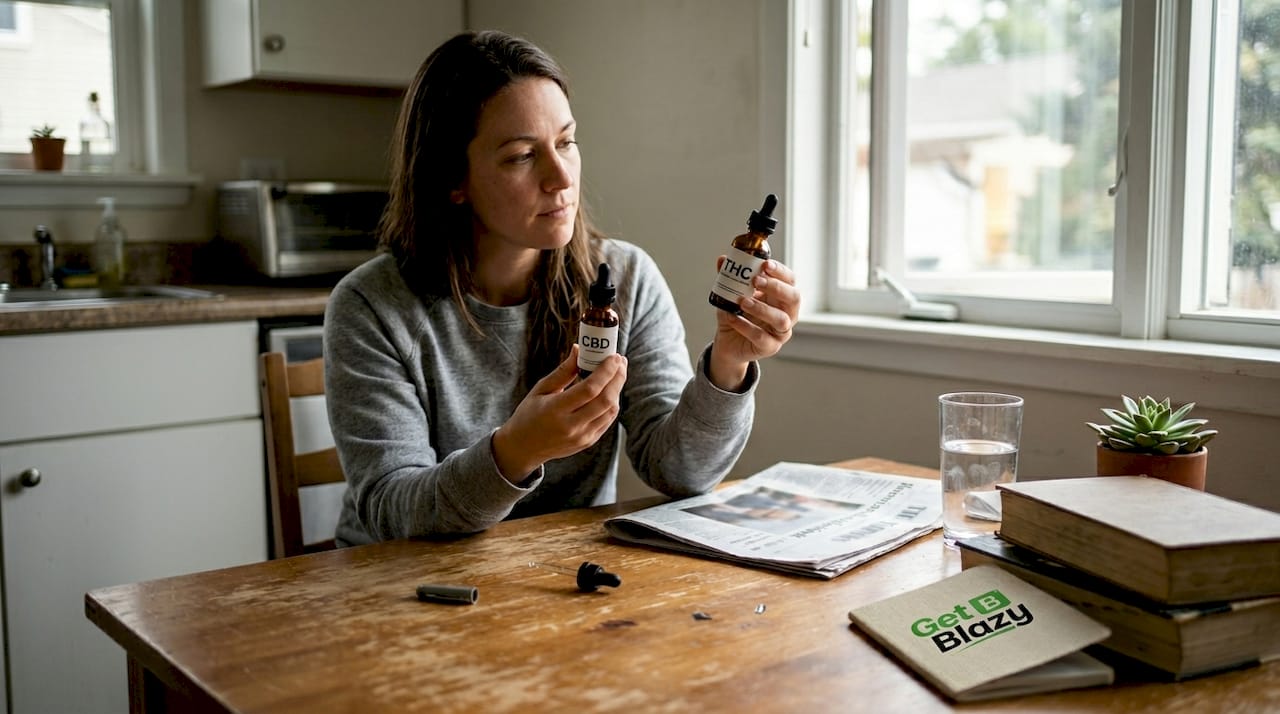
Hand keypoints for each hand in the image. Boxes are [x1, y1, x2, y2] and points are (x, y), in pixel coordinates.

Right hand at [492, 345, 627, 481]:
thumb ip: (563, 371)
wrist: (524, 447)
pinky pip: (608, 420)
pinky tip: (611, 389)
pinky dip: (612, 402)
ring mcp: (582, 437)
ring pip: (610, 411)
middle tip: (620, 361)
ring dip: (617, 389)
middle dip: (618, 377)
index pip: (589, 389)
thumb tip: (579, 349)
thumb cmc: (529, 414)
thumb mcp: (541, 389)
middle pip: (605, 400)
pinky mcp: (588, 442)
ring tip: (617, 372)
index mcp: (555, 410)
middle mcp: (571, 426)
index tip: (614, 357)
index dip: (606, 371)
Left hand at [709, 258, 799, 389]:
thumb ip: (729, 277)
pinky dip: (746, 326)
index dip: (780, 272)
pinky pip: (761, 337)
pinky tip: (733, 318)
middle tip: (756, 280)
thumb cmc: (737, 314)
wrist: (728, 341)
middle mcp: (787, 313)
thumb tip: (723, 259)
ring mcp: (781, 332)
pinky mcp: (770, 347)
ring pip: (781, 319)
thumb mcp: (732, 293)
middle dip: (776, 287)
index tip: (765, 264)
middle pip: (794, 298)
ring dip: (762, 308)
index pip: (790, 280)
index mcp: (781, 296)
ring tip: (743, 301)